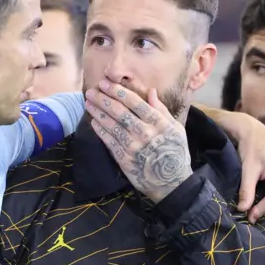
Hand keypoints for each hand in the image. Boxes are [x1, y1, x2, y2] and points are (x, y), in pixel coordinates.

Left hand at [84, 80, 192, 203]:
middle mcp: (144, 132)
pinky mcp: (124, 158)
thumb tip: (151, 91)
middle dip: (103, 99)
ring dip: (98, 112)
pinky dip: (100, 130)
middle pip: (119, 111)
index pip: (134, 102)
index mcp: (158, 122)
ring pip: (111, 124)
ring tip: (88, 102)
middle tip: (91, 91)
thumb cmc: (175, 151)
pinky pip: (109, 141)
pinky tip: (93, 121)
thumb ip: (161, 109)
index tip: (105, 83)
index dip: (118, 91)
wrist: (171, 182)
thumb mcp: (175, 128)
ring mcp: (132, 146)